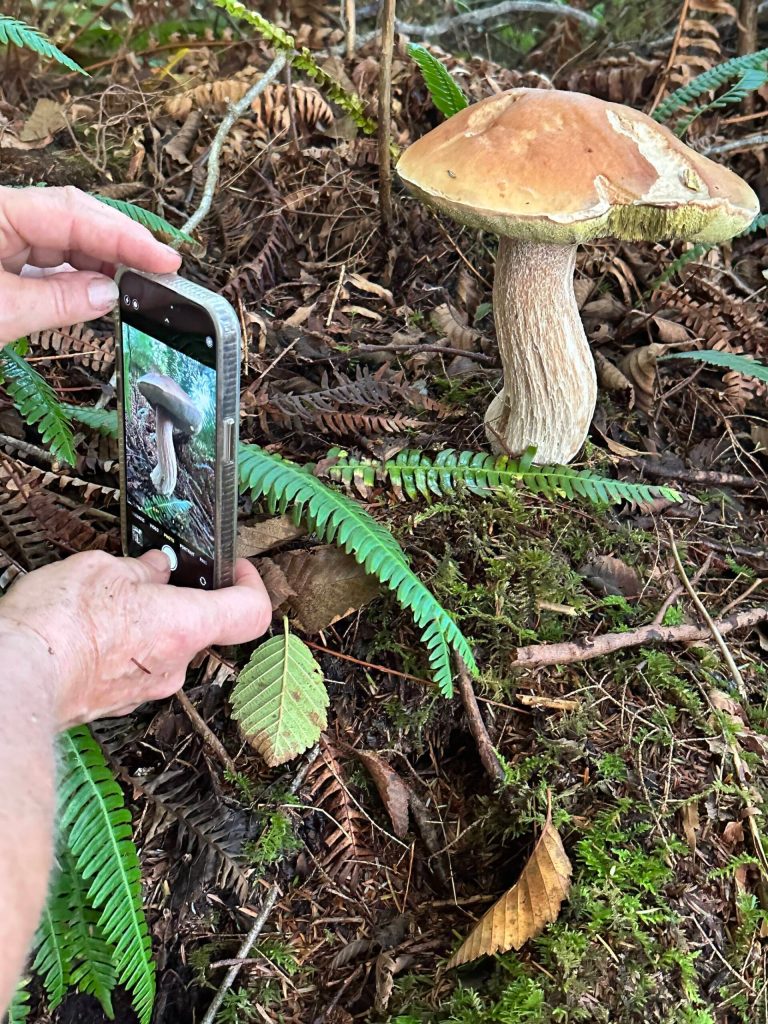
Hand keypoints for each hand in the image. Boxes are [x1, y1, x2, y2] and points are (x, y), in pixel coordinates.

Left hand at [0, 185, 180, 343]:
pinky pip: (49, 264)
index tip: (164, 260)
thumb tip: (108, 294)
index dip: (125, 237)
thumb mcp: (3, 311)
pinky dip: (79, 278)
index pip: (73, 214)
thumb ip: (58, 300)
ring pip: (64, 243)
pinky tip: (103, 290)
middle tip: (163, 269)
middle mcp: (3, 218)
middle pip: (74, 220)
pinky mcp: (2, 263)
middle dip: (121, 244)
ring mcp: (2, 239)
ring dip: (104, 264)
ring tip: (138, 284)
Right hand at [0, 550, 271, 729]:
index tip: (236, 568)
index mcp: (186, 627)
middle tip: (151, 576)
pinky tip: (90, 631)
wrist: (18, 678)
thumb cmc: (62, 626)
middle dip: (179, 600)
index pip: (251, 612)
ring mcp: (144, 690)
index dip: (250, 585)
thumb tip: (154, 568)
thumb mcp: (103, 570)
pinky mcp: (114, 703)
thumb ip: (140, 570)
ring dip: (146, 625)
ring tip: (106, 601)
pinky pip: (133, 668)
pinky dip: (122, 649)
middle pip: (201, 629)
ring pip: (164, 650)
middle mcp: (174, 666)